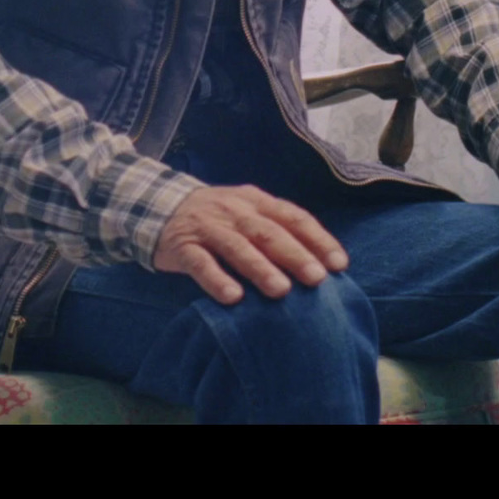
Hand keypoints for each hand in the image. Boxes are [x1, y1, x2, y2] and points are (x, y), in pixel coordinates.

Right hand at [154, 185, 348, 304]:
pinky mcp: (183, 245)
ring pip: (237, 246)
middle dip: (295, 255)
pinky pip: (201, 263)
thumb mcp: (247, 213)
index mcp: (256, 201)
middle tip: (316, 278)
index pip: (293, 217)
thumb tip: (320, 264)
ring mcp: (207, 227)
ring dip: (260, 268)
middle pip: (268, 232)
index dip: (318, 239)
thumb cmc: (217, 219)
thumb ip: (276, 231)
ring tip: (281, 290)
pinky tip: (232, 298)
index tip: (339, 264)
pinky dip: (216, 279)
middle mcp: (234, 211)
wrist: (158, 205)